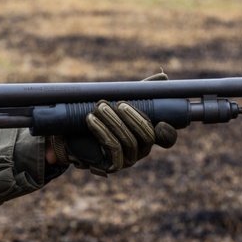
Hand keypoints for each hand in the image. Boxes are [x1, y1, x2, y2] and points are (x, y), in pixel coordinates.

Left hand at [47, 74, 176, 175]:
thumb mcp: (120, 101)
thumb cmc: (101, 116)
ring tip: (99, 106)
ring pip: (129, 142)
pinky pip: (112, 148)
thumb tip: (163, 77)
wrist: (73, 134)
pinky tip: (90, 119)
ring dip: (114, 122)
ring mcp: (128, 160)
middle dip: (134, 118)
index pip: (167, 138)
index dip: (168, 132)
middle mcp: (141, 150)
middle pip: (147, 136)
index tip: (161, 122)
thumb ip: (141, 92)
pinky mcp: (112, 165)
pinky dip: (102, 131)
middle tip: (119, 104)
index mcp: (148, 135)